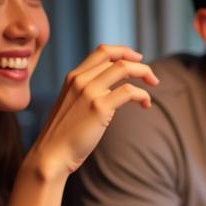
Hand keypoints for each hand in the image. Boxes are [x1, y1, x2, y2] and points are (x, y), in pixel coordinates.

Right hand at [28, 45, 156, 179]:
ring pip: (124, 68)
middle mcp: (80, 79)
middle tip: (152, 78)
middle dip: (139, 65)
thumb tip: (110, 90)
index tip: (138, 59)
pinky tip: (146, 104)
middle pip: (116, 58)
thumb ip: (86, 93)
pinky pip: (129, 91)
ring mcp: (89, 92)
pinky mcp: (99, 108)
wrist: (52, 153)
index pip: (102, 51)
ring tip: (153, 86)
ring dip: (145, 74)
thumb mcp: (73, 104)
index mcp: (73, 76)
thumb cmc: (65, 134)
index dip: (124, 51)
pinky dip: (143, 95)